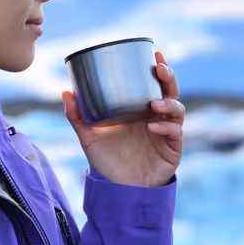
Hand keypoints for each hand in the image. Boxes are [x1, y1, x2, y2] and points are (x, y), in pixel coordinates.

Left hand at [62, 51, 183, 187]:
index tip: (155, 53)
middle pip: (171, 92)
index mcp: (141, 110)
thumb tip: (66, 91)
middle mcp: (157, 118)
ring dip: (168, 103)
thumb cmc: (108, 162)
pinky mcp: (172, 150)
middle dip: (169, 78)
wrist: (119, 191)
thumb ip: (78, 116)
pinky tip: (152, 127)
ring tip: (153, 103)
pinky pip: (175, 133)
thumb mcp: (89, 137)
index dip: (159, 69)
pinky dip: (165, 127)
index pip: (154, 84)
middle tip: (160, 69)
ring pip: (177, 110)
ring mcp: (166, 133)